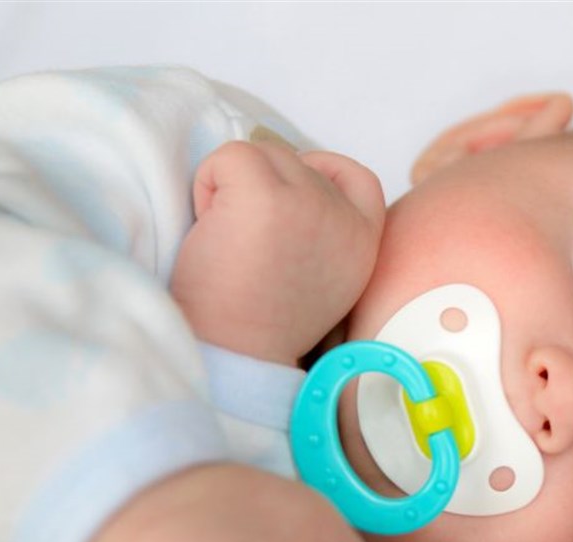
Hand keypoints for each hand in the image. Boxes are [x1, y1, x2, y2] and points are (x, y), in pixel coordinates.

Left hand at [171, 140, 384, 364]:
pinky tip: (210, 230)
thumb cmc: (258, 325)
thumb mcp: (320, 281)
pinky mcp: (266, 194)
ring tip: (229, 242)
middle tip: (248, 248)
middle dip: (263, 189)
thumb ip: (323, 234)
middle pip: (296, 162)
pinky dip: (208, 185)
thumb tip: (288, 187)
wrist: (231, 355)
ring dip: (232, 188)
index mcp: (364, 244)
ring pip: (261, 155)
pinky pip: (228, 157)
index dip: (320, 172)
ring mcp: (309, 202)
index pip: (358, 178)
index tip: (286, 201)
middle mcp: (345, 219)